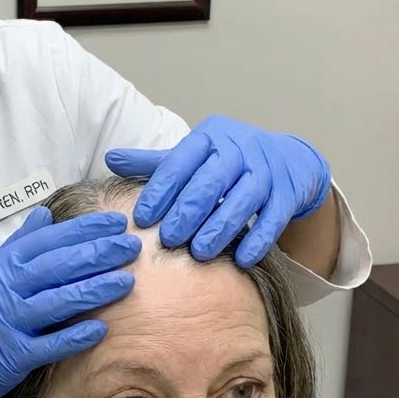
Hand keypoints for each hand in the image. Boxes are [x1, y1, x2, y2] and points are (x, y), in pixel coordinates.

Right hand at [0, 207, 140, 397]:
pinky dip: (75, 336)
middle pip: (55, 267)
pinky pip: (48, 344)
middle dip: (96, 254)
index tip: (114, 223)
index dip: (81, 230)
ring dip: (94, 290)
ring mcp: (5, 323)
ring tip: (127, 281)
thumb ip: (17, 246)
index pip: (44, 241)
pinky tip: (101, 328)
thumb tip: (45, 213)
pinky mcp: (11, 357)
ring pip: (56, 302)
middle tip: (130, 246)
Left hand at [105, 115, 330, 266]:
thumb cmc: (226, 162)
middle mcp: (238, 149)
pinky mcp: (287, 193)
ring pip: (242, 199)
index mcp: (208, 138)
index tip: (141, 218)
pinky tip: (241, 259)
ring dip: (220, 228)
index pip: (179, 163)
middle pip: (211, 181)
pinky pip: (273, 218)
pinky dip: (258, 239)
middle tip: (168, 240)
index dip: (160, 191)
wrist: (288, 160)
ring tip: (200, 253)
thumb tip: (110, 158)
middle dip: (188, 212)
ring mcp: (266, 171)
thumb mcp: (193, 156)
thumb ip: (154, 163)